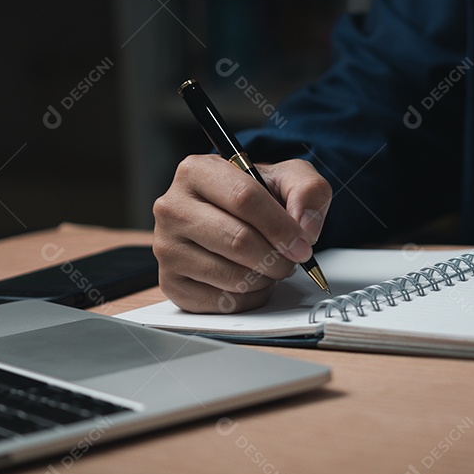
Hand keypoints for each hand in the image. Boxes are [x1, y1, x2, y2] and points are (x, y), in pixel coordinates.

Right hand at [153, 155, 331, 312]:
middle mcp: (172, 207)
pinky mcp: (169, 282)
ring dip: (264, 278)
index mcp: (197, 171)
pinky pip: (220, 302)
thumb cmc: (256, 197)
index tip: (302, 244)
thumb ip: (308, 190)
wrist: (231, 217)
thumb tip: (305, 227)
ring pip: (230, 276)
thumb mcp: (288, 177)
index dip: (281, 226)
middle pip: (237, 240)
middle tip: (291, 260)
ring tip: (270, 266)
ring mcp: (166, 246)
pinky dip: (249, 298)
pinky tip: (252, 281)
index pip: (244, 198)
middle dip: (276, 257)